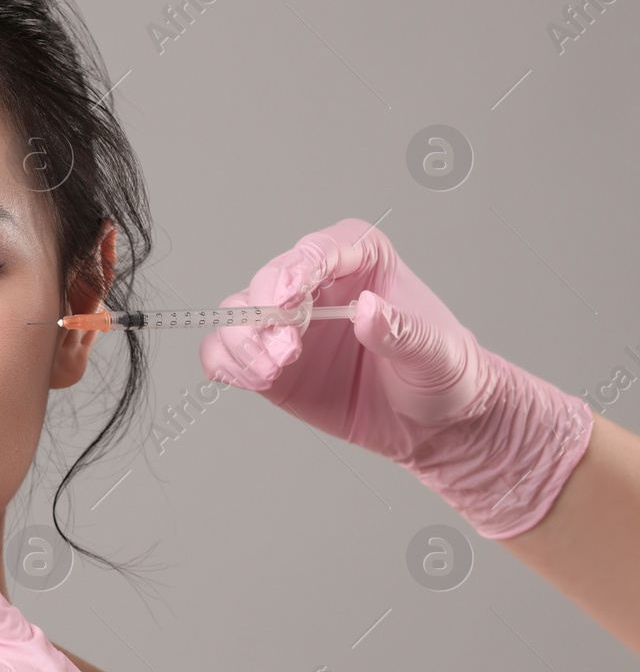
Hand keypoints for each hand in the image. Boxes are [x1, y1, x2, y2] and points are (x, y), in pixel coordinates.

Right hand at [198, 217, 593, 537]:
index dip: (295, 268)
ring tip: (270, 373)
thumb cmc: (444, 373)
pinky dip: (229, 364)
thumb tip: (367, 309)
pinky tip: (253, 380)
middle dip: (266, 316)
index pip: (318, 250)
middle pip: (267, 282)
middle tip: (284, 352)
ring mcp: (287, 323)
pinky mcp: (267, 360)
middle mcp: (315, 284)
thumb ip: (402, 331)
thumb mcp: (437, 352)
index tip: (285, 297)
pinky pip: (226, 353)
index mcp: (360, 259)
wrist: (436, 422)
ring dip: (244, 343)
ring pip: (238, 315)